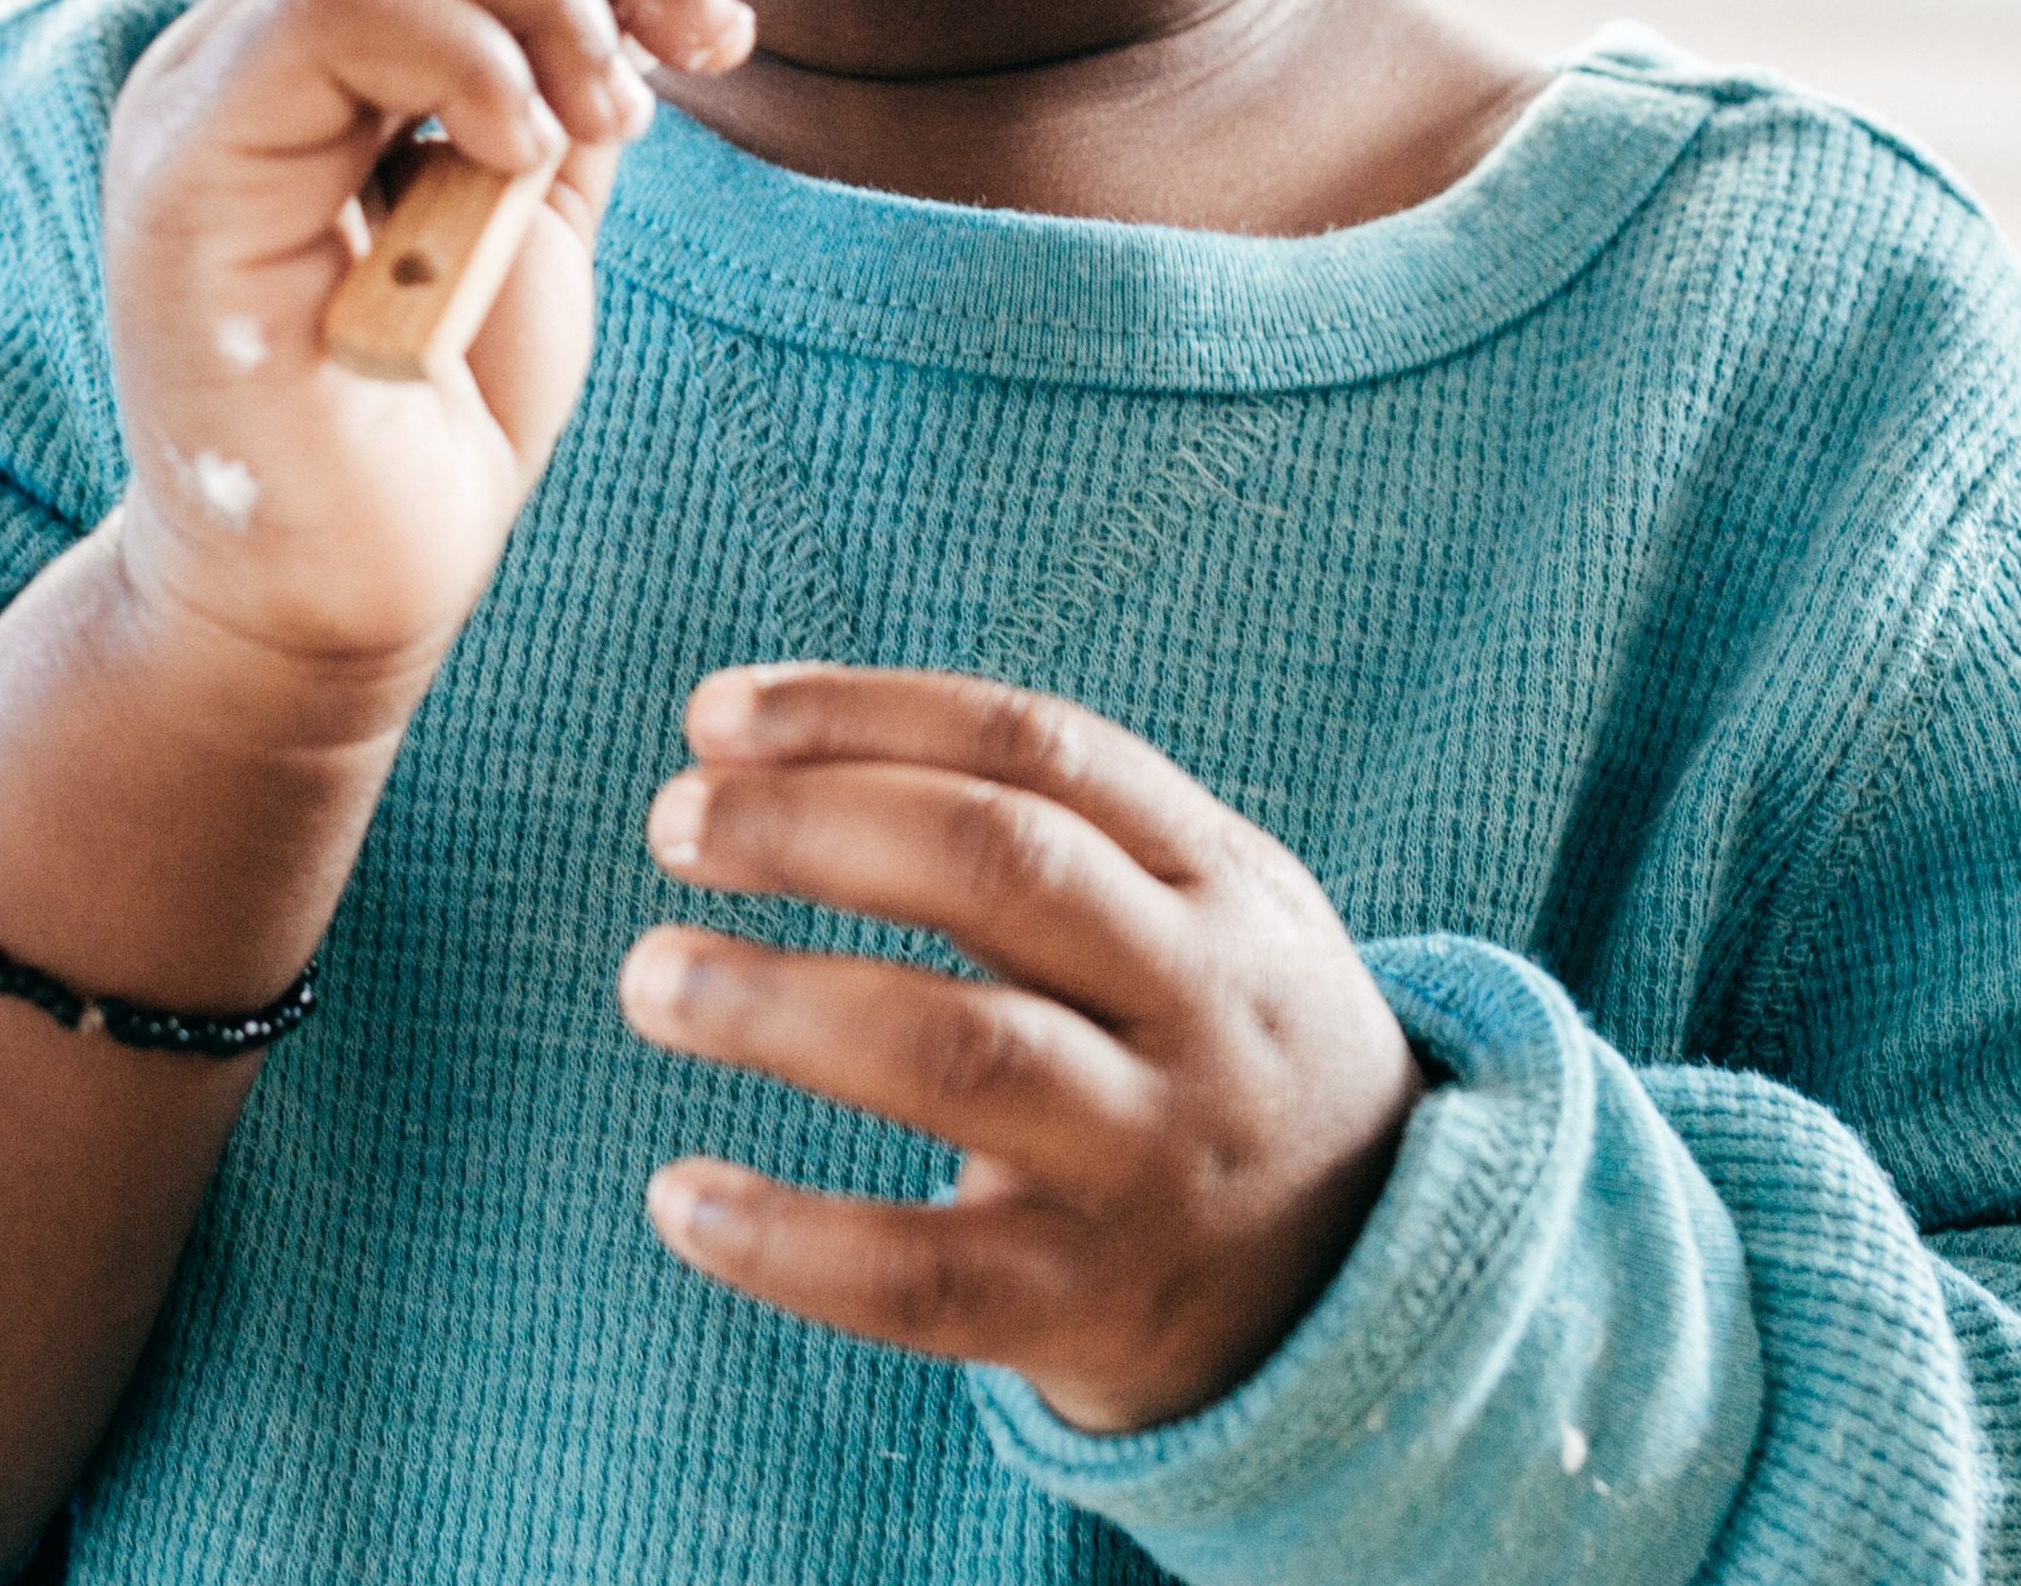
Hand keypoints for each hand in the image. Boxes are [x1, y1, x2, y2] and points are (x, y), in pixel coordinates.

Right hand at [97, 0, 753, 718]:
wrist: (349, 589)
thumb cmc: (438, 402)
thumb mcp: (541, 191)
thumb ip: (578, 62)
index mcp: (321, 40)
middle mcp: (240, 47)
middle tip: (712, 28)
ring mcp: (196, 104)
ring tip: (623, 111)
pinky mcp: (184, 178)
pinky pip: (319, 25)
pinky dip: (457, 57)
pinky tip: (530, 147)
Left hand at [616, 667, 1422, 1433]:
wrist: (1371, 1279)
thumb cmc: (1210, 1038)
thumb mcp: (1198, 904)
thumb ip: (1035, 822)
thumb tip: (761, 750)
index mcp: (1217, 876)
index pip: (1035, 747)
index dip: (864, 713)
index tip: (714, 715)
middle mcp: (1196, 1003)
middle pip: (998, 870)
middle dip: (815, 827)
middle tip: (671, 821)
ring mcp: (1149, 1159)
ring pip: (959, 1054)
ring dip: (782, 1003)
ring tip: (650, 976)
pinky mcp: (1087, 1306)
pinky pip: (925, 1279)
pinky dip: (790, 1237)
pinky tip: (680, 1196)